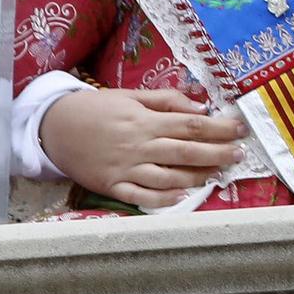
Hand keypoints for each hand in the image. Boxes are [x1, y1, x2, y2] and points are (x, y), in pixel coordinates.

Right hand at [39, 88, 247, 207]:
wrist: (52, 126)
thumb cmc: (97, 108)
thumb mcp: (131, 96)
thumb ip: (166, 100)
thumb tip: (201, 106)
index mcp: (146, 121)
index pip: (192, 125)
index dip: (220, 128)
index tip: (241, 129)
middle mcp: (139, 146)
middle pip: (186, 151)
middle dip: (218, 153)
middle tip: (240, 155)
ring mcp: (125, 168)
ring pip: (168, 176)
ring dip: (197, 176)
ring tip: (217, 174)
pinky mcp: (111, 185)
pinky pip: (140, 196)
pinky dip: (162, 197)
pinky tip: (182, 195)